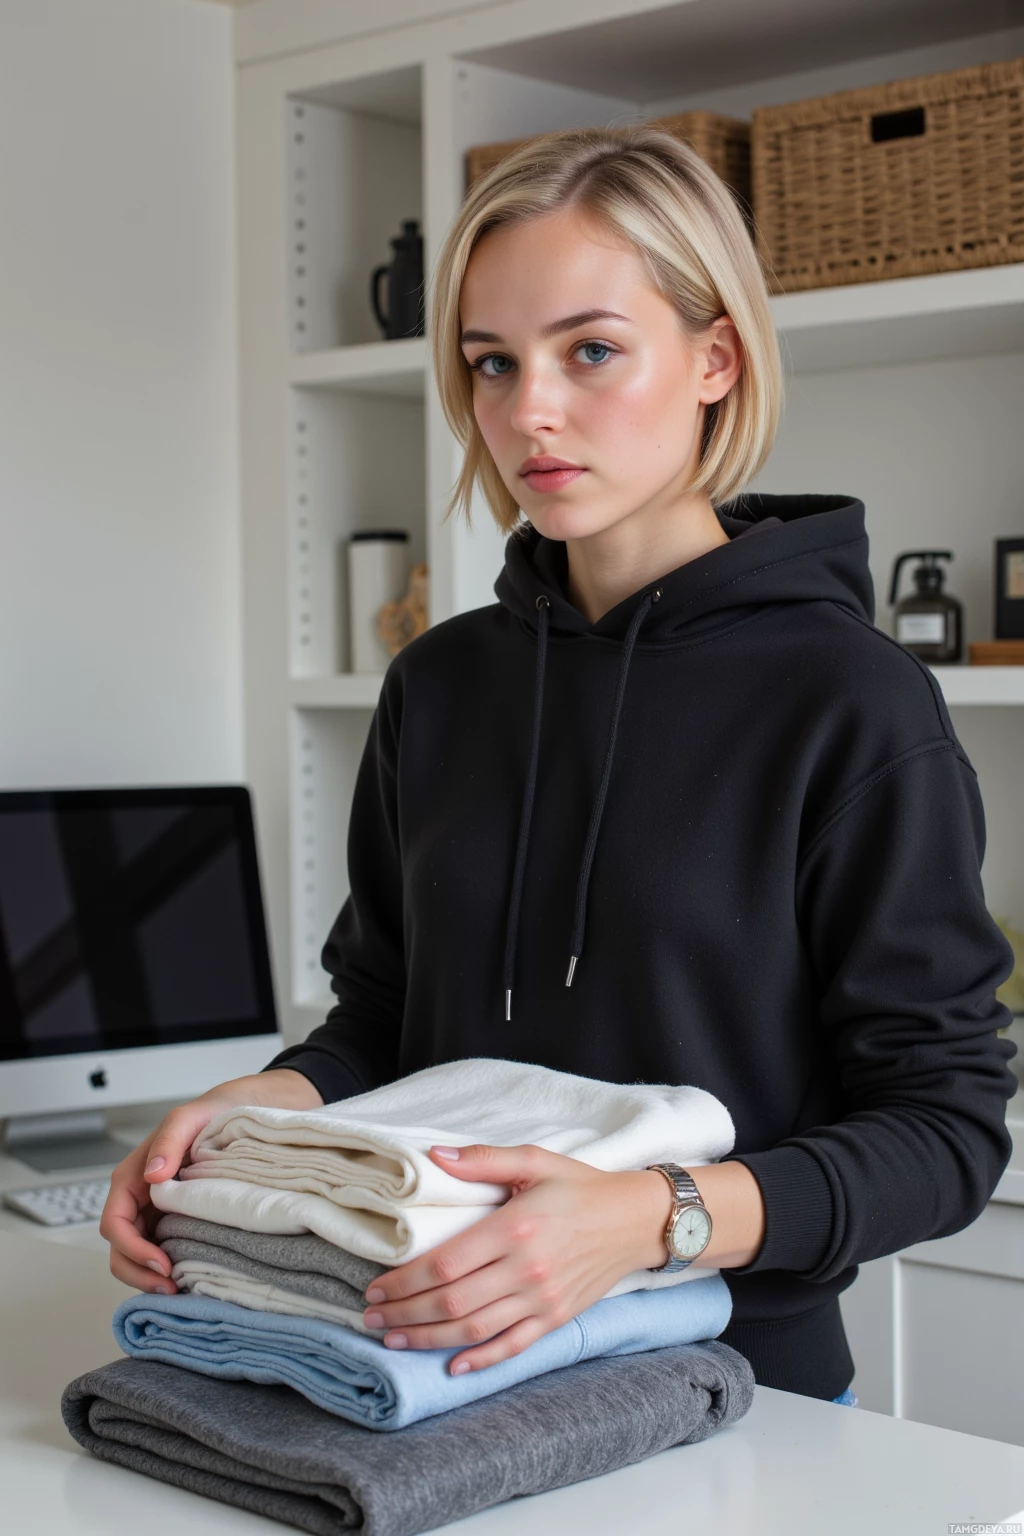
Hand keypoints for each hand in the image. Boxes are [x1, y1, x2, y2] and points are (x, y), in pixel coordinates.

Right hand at [99, 1068, 323, 1294]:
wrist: (244, 1113)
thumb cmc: (213, 1113)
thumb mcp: (188, 1117)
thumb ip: (169, 1141)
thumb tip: (152, 1174)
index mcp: (133, 1178)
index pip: (115, 1224)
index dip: (132, 1249)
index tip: (162, 1263)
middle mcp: (140, 1199)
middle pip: (121, 1249)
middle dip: (138, 1273)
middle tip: (171, 1289)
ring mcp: (157, 1213)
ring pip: (139, 1256)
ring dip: (151, 1278)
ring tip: (179, 1291)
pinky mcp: (177, 1221)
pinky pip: (164, 1250)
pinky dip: (169, 1269)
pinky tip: (190, 1276)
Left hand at [360, 1143, 674, 1375]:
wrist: (635, 1219)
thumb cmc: (580, 1186)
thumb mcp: (534, 1160)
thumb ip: (483, 1160)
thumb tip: (433, 1156)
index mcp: (514, 1228)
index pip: (444, 1265)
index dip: (404, 1280)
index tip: (375, 1287)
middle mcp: (526, 1269)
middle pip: (452, 1302)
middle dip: (405, 1314)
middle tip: (372, 1318)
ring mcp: (542, 1299)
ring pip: (474, 1329)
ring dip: (428, 1339)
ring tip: (394, 1340)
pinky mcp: (557, 1318)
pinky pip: (513, 1345)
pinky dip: (481, 1360)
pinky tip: (452, 1367)